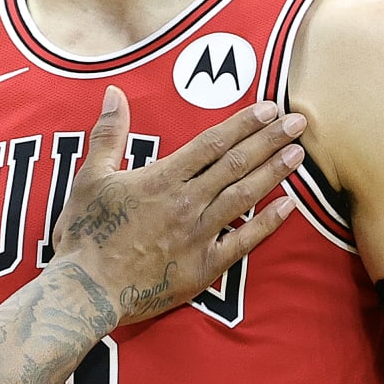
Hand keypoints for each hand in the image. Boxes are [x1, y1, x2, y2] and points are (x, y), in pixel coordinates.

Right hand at [51, 86, 305, 324]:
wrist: (87, 290)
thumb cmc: (85, 233)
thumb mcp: (90, 177)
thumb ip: (108, 134)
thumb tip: (115, 93)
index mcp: (161, 179)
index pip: (211, 143)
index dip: (242, 124)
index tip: (268, 108)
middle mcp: (187, 202)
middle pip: (236, 164)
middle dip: (270, 140)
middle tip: (298, 121)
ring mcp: (199, 235)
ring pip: (245, 197)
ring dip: (274, 173)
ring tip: (298, 153)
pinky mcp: (204, 266)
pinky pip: (244, 242)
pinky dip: (268, 223)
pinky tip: (288, 206)